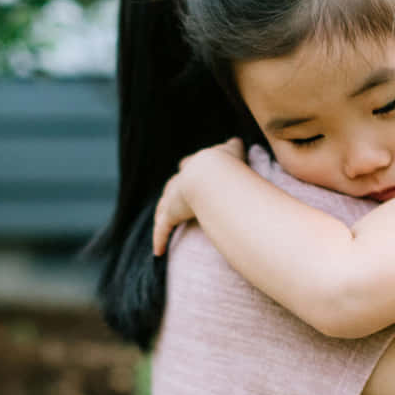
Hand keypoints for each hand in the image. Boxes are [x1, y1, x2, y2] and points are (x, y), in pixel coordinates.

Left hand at [151, 138, 245, 255]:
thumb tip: (237, 141)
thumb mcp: (233, 151)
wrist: (213, 176)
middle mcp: (181, 180)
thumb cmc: (226, 163)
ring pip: (163, 209)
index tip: (188, 172)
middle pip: (171, 188)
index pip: (187, 166)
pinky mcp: (170, 214)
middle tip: (171, 202)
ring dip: (162, 217)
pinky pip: (162, 230)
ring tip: (162, 227)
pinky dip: (160, 239)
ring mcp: (173, 198)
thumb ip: (234, 147)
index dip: (188, 171)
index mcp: (195, 165)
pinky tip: (158, 252)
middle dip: (171, 194)